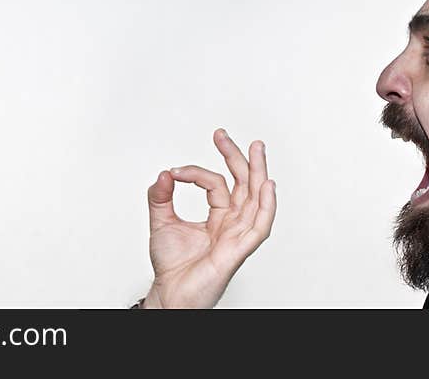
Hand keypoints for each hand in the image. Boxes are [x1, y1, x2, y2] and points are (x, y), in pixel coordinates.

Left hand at [142, 129, 276, 307]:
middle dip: (237, 158)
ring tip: (257, 148)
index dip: (196, 172)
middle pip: (243, 185)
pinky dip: (267, 206)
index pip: (217, 184)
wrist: (170, 294)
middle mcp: (232, 224)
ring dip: (258, 172)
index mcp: (219, 217)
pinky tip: (267, 185)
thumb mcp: (161, 222)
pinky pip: (259, 226)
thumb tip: (164, 174)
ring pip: (256, 200)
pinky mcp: (238, 249)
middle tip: (224, 135)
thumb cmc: (172, 266)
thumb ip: (160, 197)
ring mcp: (238, 236)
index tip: (175, 171)